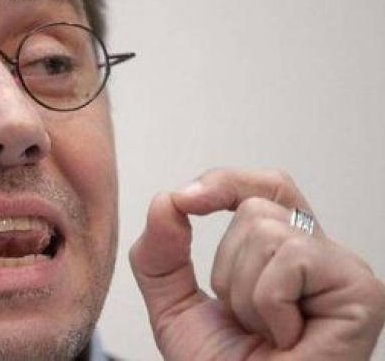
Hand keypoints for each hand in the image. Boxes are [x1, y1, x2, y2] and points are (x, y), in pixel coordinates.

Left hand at [130, 169, 384, 359]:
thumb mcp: (174, 306)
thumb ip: (161, 255)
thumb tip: (166, 200)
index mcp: (282, 254)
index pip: (262, 188)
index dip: (225, 182)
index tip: (186, 200)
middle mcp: (317, 256)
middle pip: (256, 206)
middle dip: (226, 266)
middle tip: (244, 318)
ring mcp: (342, 271)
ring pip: (267, 229)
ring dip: (245, 292)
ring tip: (266, 332)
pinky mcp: (360, 289)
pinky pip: (290, 258)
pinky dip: (268, 304)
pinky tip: (287, 338)